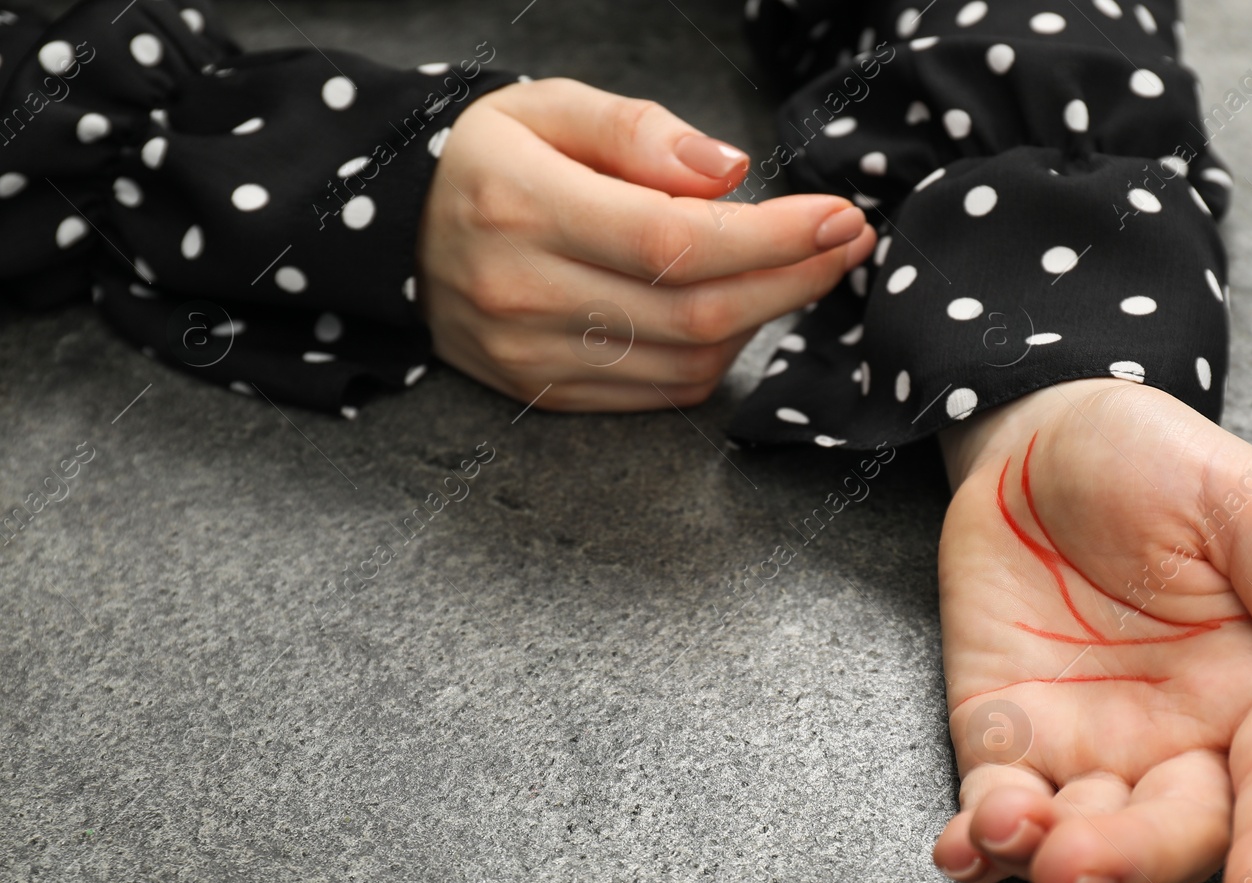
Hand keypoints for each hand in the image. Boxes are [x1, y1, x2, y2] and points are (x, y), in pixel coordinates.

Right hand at [416, 78, 875, 410]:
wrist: (394, 229)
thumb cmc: (487, 159)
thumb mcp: (550, 107)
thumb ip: (641, 132)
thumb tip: (731, 171)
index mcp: (521, 207)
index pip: (674, 240)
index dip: (772, 238)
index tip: (838, 216)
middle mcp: (521, 292)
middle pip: (694, 313)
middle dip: (791, 281)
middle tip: (844, 244)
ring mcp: (529, 355)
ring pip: (687, 361)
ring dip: (760, 319)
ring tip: (790, 268)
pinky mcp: (543, 393)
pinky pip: (660, 392)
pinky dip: (715, 355)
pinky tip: (733, 310)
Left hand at [931, 380, 1251, 882]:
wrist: (1034, 436)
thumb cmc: (1154, 459)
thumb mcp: (1241, 502)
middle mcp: (1181, 738)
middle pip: (1176, 833)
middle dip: (1129, 860)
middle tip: (1077, 862)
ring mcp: (1089, 745)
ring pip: (1083, 837)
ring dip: (1046, 857)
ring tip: (1007, 832)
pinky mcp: (1006, 738)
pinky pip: (996, 810)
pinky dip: (978, 839)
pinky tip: (962, 843)